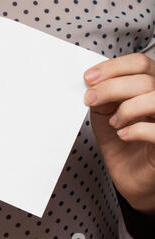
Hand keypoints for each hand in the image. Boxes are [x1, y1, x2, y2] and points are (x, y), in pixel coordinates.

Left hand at [84, 53, 154, 214]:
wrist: (130, 175)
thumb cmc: (121, 141)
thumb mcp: (106, 112)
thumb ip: (103, 94)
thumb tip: (92, 81)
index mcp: (150, 86)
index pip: (140, 63)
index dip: (113, 67)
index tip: (89, 78)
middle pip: (145, 79)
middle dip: (110, 88)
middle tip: (90, 99)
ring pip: (154, 98)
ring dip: (127, 108)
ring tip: (114, 122)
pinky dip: (136, 130)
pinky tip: (123, 135)